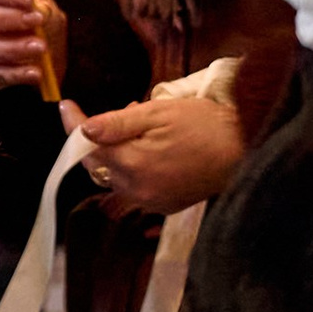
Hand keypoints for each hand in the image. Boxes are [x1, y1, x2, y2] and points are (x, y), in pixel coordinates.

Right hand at [0, 0, 64, 90]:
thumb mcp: (41, 4)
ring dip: (13, 48)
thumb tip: (40, 12)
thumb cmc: (32, 15)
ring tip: (40, 47)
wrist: (35, 44)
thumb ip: (41, 7)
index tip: (27, 0)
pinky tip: (34, 72)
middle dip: (9, 20)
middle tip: (36, 21)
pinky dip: (13, 74)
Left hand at [75, 90, 245, 214]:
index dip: (73, 124)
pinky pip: (135, 186)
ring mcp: (151, 202)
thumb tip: (82, 128)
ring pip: (116, 175)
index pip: (87, 145)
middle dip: (99, 138)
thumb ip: (117, 123)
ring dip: (118, 152)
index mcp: (132, 164)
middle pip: (98, 163)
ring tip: (140, 126)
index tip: (65, 106)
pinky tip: (151, 148)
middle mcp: (136, 189)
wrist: (248, 150)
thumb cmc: (205, 125)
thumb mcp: (159, 113)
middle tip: (120, 112)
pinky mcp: (165, 206)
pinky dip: (134, 167)